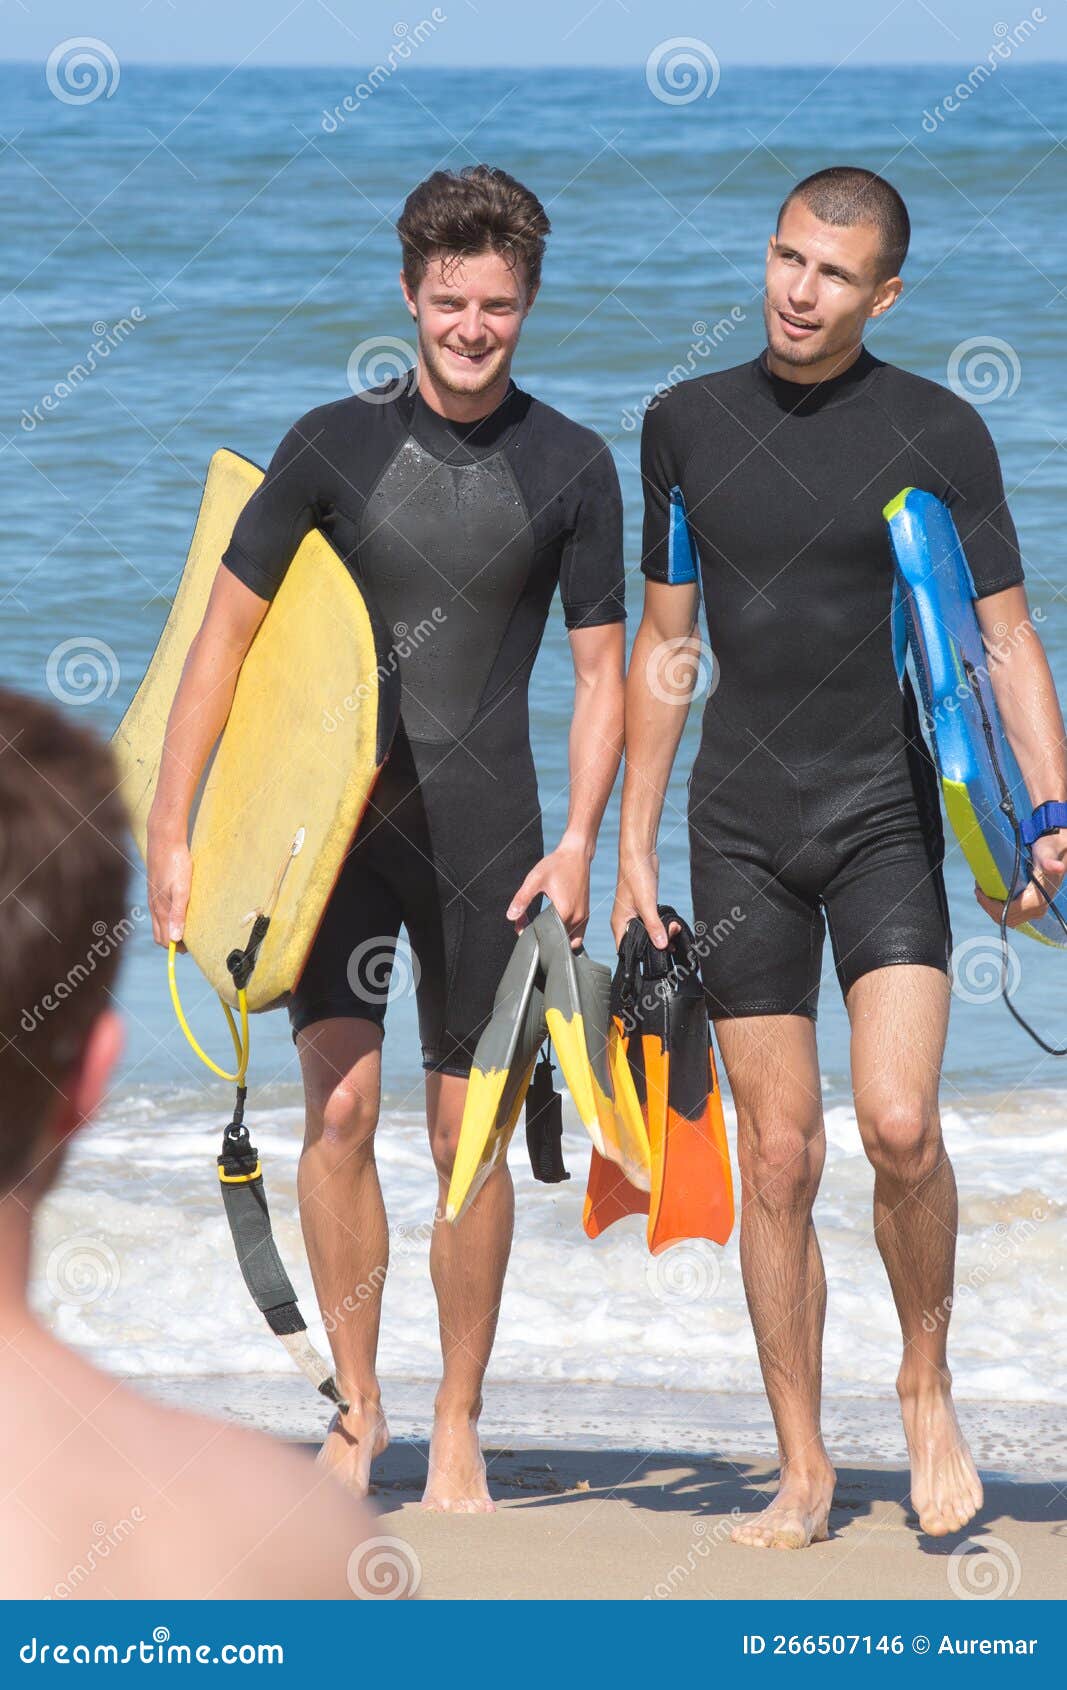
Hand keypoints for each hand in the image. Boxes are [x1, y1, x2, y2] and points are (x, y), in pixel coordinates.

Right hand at [147, 829, 191, 949]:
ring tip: (189, 927)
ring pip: (160, 923)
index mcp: (160, 910)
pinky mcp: (156, 890)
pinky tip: (181, 911)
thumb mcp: (182, 890)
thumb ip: (178, 914)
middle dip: (175, 942)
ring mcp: (154, 898)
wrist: (164, 840)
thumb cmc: (176, 863)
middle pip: (161, 935)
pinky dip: (169, 918)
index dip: (178, 948)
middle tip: (193, 940)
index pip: (166, 940)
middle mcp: (154, 907)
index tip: (193, 946)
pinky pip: (160, 911)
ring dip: (172, 930)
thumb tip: (176, 939)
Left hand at [507, 841, 589, 948]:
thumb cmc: (556, 865)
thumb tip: (511, 917)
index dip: (533, 935)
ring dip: (557, 940)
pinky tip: (553, 925)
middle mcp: (577, 918)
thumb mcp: (535, 879)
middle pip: (559, 941)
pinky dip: (566, 936)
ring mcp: (583, 918)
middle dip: (544, 939)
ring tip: (543, 928)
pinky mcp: (586, 915)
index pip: (548, 936)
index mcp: (565, 911)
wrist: (576, 854)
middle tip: (530, 928)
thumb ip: (522, 899)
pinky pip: (577, 935)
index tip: (523, 928)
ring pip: (570, 942)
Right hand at [613, 851, 677, 950]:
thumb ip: (653, 926)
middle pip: (640, 943)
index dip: (638, 957)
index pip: (625, 950)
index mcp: (619, 923)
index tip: (655, 958)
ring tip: (675, 929)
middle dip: (657, 943)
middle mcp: (626, 921)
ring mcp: (635, 914)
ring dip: (663, 934)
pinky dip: (664, 925)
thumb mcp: (646, 904)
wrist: (640, 855)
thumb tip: (661, 945)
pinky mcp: (645, 908)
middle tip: (671, 940)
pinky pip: (655, 923)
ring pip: (649, 933)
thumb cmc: (636, 876)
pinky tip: (673, 925)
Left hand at [974, 831, 1066, 928]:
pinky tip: (993, 894)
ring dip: (992, 908)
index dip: (990, 905)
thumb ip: (1049, 862)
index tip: (979, 891)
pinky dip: (1000, 907)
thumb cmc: (1049, 851)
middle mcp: (1038, 909)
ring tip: (984, 890)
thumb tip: (1058, 867)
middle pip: (1006, 918)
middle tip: (979, 889)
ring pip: (1008, 918)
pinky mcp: (1032, 908)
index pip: (1008, 912)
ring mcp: (1035, 910)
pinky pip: (1012, 915)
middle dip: (988, 905)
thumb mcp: (1046, 854)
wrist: (1058, 852)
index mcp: (1038, 901)